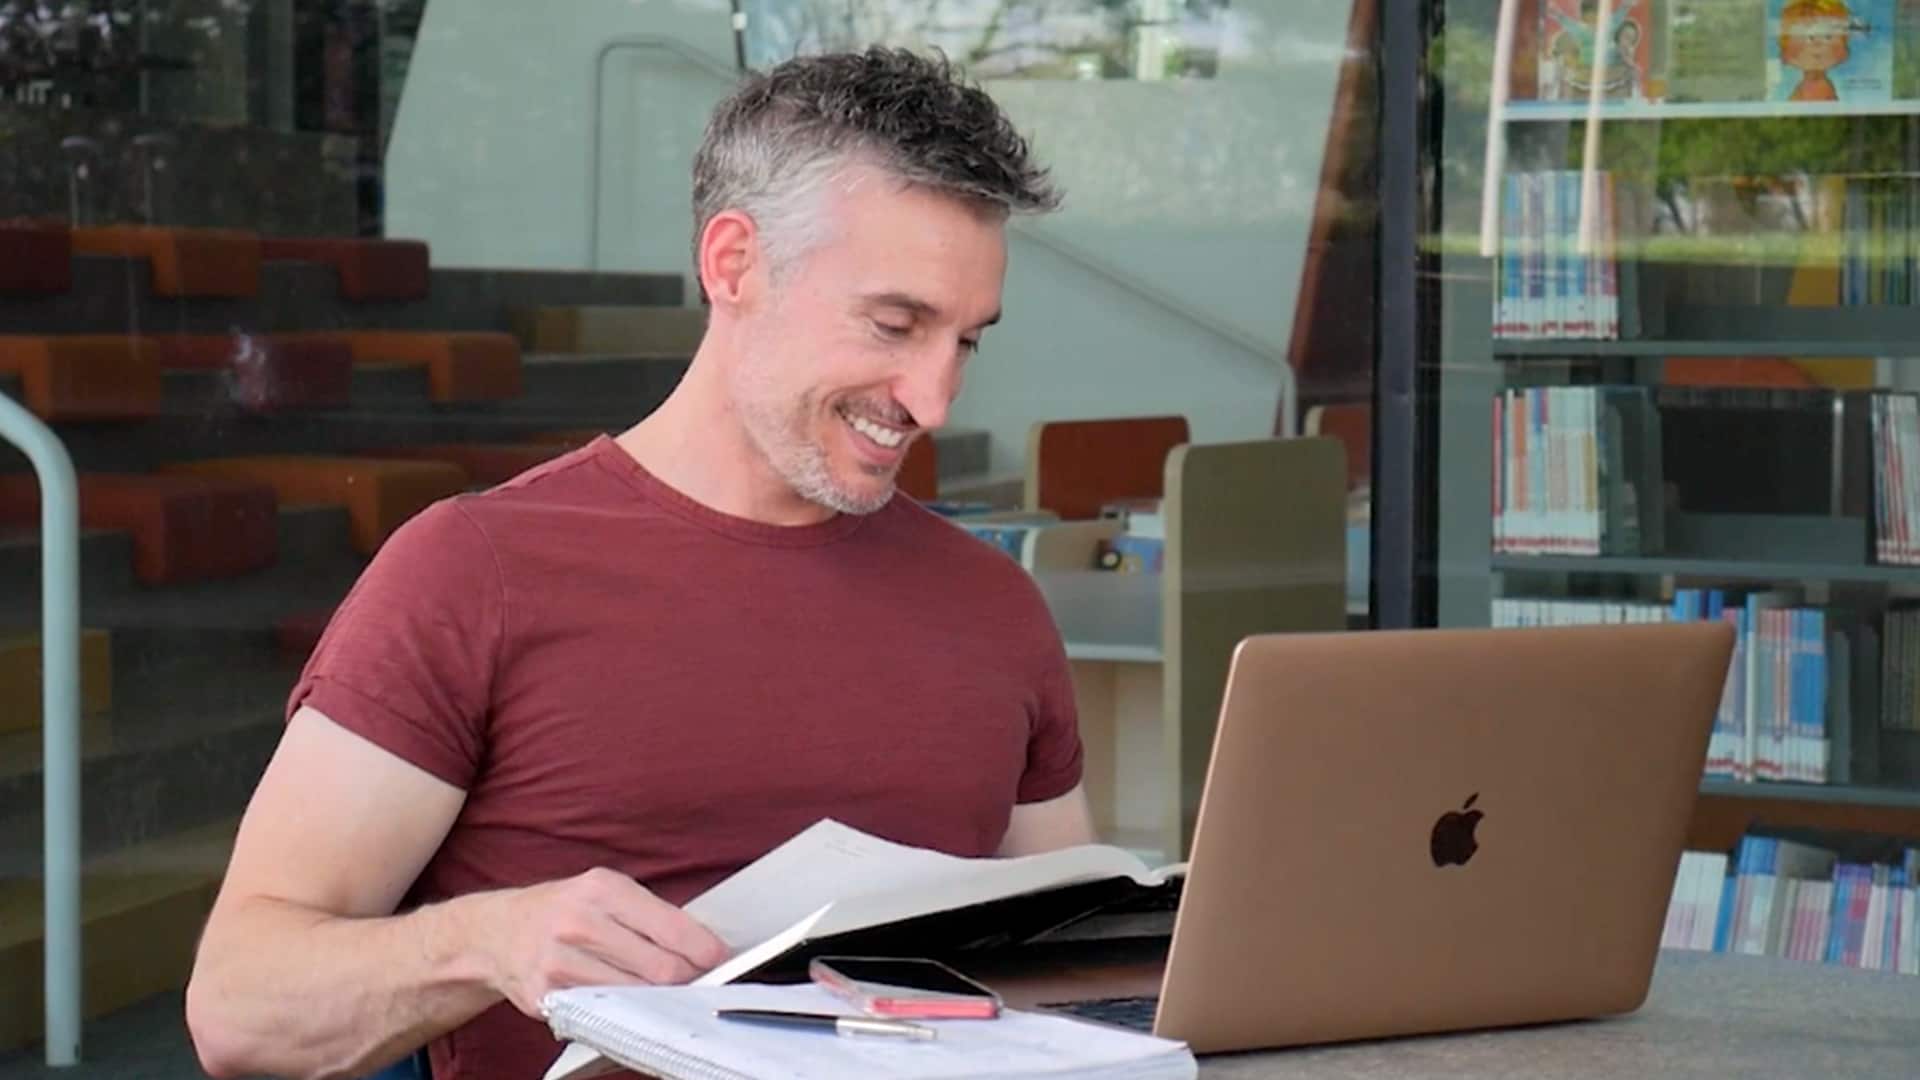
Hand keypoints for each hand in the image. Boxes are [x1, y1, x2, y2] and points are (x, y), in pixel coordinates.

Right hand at [485, 868, 731, 1016]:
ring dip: (656, 998)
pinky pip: (603, 1012)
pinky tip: (623, 1000)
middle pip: (660, 969)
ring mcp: (559, 963)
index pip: (669, 927)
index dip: (703, 949)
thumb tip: (701, 945)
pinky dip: (622, 1010)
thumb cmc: (563, 910)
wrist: (497, 933)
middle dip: (686, 978)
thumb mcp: (603, 893)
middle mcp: (578, 923)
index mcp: (601, 889)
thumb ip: (649, 915)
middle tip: (695, 980)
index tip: (720, 959)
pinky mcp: (547, 998)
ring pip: (636, 996)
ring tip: (659, 990)